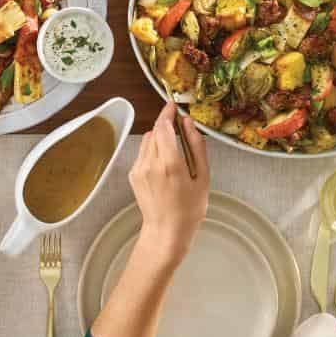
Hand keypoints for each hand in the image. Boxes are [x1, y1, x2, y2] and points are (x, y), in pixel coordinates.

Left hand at [128, 102, 208, 260]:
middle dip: (165, 124)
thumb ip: (196, 147)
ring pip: (146, 141)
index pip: (163, 127)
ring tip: (173, 148)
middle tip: (178, 125)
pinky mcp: (133, 175)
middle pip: (154, 131)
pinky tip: (164, 163)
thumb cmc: (189, 208)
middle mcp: (150, 163)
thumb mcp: (202, 177)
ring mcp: (138, 169)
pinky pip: (142, 154)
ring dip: (158, 137)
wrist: (166, 231)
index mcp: (170, 163)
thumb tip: (189, 124)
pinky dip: (152, 151)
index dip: (167, 113)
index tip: (172, 105)